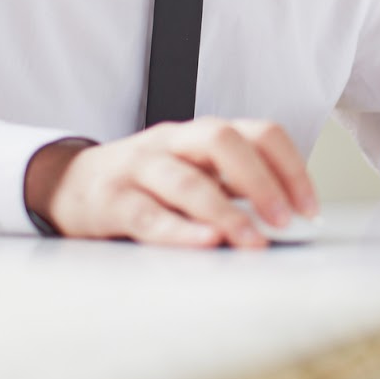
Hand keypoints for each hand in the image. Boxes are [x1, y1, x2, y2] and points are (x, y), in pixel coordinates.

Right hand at [24, 118, 318, 248]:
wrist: (69, 185)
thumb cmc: (148, 184)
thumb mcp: (196, 173)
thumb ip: (237, 189)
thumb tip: (291, 219)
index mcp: (202, 135)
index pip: (259, 133)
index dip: (291, 168)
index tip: (310, 209)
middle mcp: (174, 143)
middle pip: (222, 141)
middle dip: (261, 179)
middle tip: (285, 219)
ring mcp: (140, 168)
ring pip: (185, 181)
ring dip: (226, 212)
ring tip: (252, 241)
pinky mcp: (112, 201)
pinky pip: (148, 215)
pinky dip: (181, 231)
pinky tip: (206, 244)